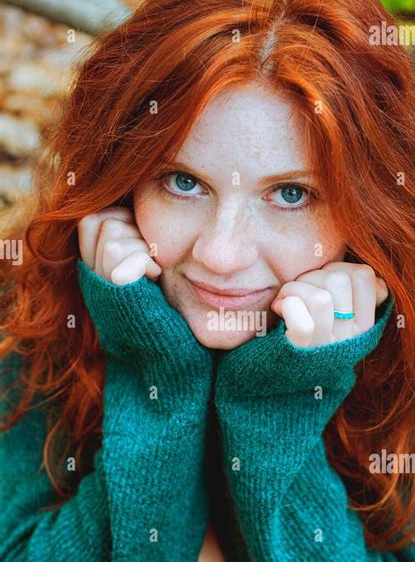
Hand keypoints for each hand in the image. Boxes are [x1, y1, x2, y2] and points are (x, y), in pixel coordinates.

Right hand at [75, 207, 211, 376]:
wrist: (177, 359)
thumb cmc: (173, 316)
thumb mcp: (151, 273)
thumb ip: (138, 243)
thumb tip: (140, 202)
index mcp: (96, 270)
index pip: (92, 219)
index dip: (121, 221)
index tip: (147, 249)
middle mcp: (89, 278)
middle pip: (98, 219)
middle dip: (132, 230)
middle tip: (154, 262)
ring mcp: (98, 286)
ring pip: (110, 232)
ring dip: (142, 246)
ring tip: (157, 274)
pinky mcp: (112, 293)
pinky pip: (118, 251)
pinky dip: (144, 260)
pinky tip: (157, 279)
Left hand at [270, 262, 389, 347]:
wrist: (276, 370)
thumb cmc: (306, 330)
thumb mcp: (340, 315)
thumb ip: (357, 294)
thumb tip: (375, 281)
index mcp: (363, 325)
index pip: (364, 275)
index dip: (339, 268)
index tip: (323, 282)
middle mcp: (349, 338)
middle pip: (339, 280)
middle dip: (313, 276)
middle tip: (301, 291)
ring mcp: (325, 346)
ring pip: (320, 298)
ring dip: (295, 288)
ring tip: (286, 299)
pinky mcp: (300, 353)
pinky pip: (303, 324)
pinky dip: (286, 305)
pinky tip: (279, 308)